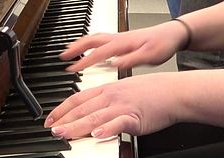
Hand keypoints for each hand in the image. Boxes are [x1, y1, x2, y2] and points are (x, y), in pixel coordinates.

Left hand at [44, 73, 182, 138]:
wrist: (173, 91)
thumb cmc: (151, 92)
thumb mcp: (124, 90)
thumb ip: (106, 100)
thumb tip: (92, 113)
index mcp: (107, 89)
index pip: (78, 99)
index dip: (62, 109)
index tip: (50, 119)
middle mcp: (111, 96)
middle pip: (82, 109)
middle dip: (64, 120)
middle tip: (51, 130)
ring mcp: (122, 106)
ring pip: (94, 116)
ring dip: (77, 126)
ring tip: (64, 133)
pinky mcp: (135, 117)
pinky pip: (118, 123)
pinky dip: (106, 129)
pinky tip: (96, 134)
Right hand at [59, 21, 185, 71]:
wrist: (173, 34)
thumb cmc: (163, 45)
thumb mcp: (149, 57)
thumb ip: (131, 60)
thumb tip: (113, 64)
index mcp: (122, 43)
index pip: (98, 53)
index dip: (83, 62)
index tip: (71, 68)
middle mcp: (118, 38)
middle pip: (91, 41)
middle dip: (75, 48)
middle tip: (62, 55)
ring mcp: (119, 36)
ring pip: (95, 38)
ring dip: (81, 43)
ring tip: (70, 50)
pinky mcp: (123, 38)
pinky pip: (101, 38)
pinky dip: (90, 42)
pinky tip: (90, 49)